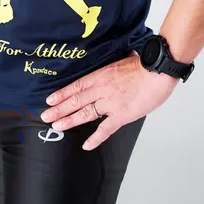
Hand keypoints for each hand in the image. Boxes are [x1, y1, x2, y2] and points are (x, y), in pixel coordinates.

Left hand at [40, 49, 179, 149]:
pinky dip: (95, 138)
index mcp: (101, 75)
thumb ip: (116, 64)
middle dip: (59, 109)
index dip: (62, 93)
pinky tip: (86, 145)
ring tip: (57, 126)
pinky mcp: (122, 115)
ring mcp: (111, 103)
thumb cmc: (144, 65)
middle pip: (76, 100)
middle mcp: (102, 89)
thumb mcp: (124, 59)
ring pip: (85, 113)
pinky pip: (105, 129)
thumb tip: (117, 59)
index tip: (50, 100)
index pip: (76, 85)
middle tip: (46, 115)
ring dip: (69, 120)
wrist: (157, 72)